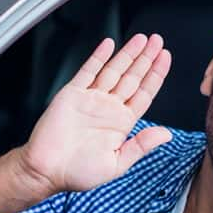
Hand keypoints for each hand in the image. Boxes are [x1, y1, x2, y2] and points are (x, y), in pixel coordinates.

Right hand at [20, 34, 172, 193]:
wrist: (45, 171)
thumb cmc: (78, 173)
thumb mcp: (116, 164)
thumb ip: (141, 146)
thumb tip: (166, 134)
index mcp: (122, 123)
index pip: (144, 93)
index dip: (156, 75)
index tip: (165, 58)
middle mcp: (108, 108)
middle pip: (132, 77)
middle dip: (146, 58)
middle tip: (157, 40)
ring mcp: (91, 99)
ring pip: (114, 70)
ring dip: (128, 54)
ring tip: (142, 39)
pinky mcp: (72, 94)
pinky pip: (88, 71)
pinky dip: (99, 57)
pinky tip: (109, 45)